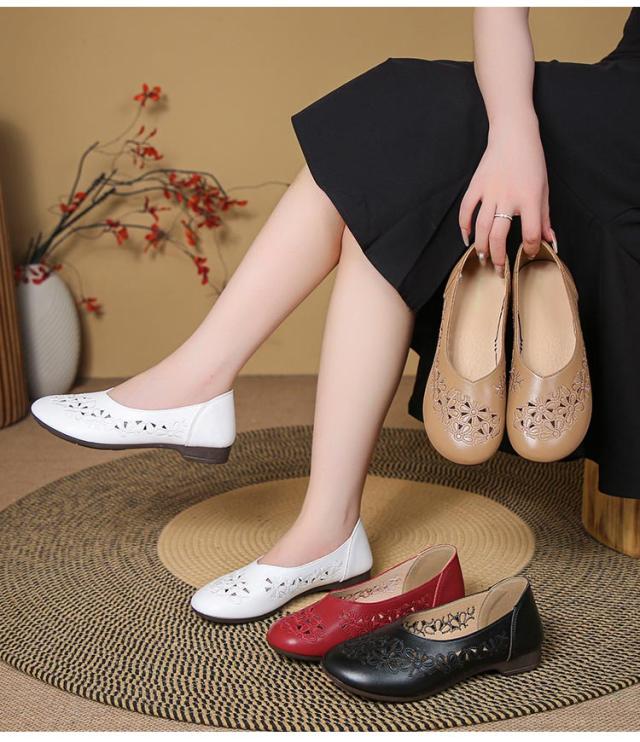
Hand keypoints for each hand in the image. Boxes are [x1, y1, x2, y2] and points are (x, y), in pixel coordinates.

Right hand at [458, 111, 556, 274]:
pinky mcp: (476, 186)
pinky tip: (467, 238)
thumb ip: (545, 217)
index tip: (527, 251)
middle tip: (499, 270)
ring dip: (481, 247)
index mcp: (529, 198)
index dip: (530, 247)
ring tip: (483, 259)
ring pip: (482, 227)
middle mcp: (508, 198)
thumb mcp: (544, 189)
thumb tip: (550, 240)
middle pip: (500, 236)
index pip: (530, 232)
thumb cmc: (531, 161)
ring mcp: (490, 192)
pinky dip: (464, 226)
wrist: (513, 134)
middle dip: (499, 257)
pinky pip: (466, 210)